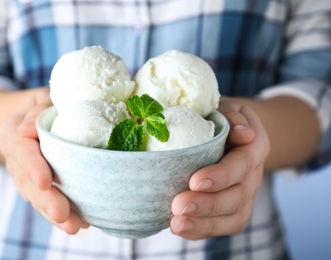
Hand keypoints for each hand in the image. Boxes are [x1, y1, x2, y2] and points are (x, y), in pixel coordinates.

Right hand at [0, 87, 87, 233]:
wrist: (33, 118)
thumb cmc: (44, 104)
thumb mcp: (41, 98)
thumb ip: (37, 110)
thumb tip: (28, 130)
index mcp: (12, 133)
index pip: (21, 150)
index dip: (32, 166)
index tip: (46, 181)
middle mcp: (15, 158)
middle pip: (27, 182)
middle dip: (46, 200)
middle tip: (64, 215)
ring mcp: (25, 175)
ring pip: (36, 197)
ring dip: (54, 213)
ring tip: (74, 226)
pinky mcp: (38, 186)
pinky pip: (46, 202)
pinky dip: (61, 214)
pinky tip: (80, 222)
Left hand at [170, 97, 269, 239]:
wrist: (236, 134)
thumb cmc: (224, 117)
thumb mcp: (228, 107)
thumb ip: (232, 115)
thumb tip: (243, 134)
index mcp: (254, 148)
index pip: (241, 165)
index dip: (221, 176)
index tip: (195, 181)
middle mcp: (253, 175)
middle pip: (236, 196)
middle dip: (207, 204)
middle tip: (178, 206)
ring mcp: (244, 195)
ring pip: (232, 216)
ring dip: (204, 224)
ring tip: (176, 224)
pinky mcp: (232, 208)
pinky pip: (223, 225)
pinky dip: (202, 230)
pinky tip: (181, 229)